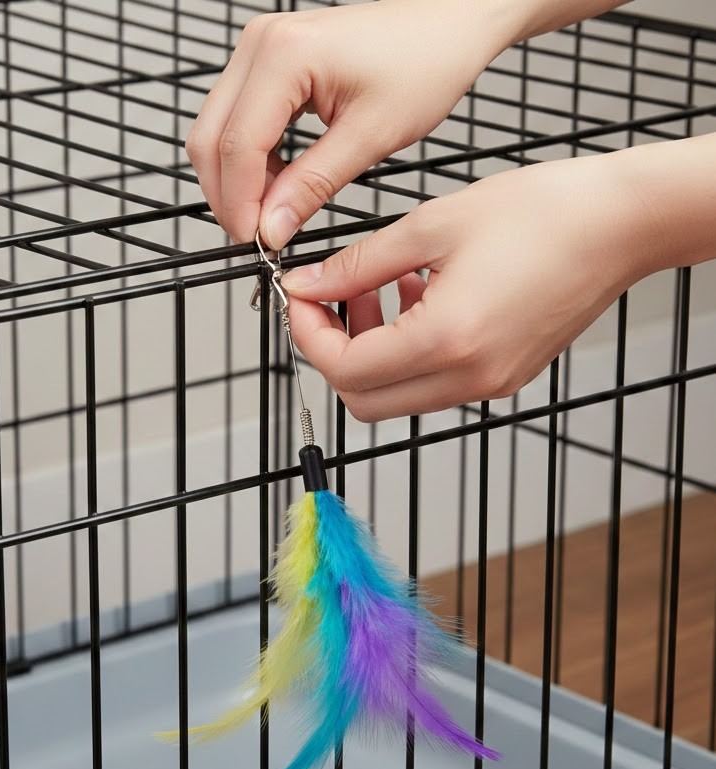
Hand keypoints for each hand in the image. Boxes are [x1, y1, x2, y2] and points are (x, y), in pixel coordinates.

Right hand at [186, 1, 514, 247]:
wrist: (450, 22)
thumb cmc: (426, 61)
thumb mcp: (370, 136)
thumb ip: (312, 186)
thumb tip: (272, 227)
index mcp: (285, 55)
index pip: (237, 147)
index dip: (240, 205)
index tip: (257, 244)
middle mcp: (262, 45)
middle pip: (210, 140)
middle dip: (228, 197)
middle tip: (259, 238)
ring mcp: (260, 50)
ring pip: (216, 132)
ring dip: (236, 182)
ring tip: (273, 215)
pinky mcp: (269, 62)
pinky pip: (237, 121)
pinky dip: (249, 162)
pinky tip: (279, 186)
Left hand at [281, 154, 650, 420]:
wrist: (621, 224)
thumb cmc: (542, 213)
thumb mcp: (431, 227)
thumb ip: (356, 265)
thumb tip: (306, 287)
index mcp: (446, 341)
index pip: (345, 370)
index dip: (308, 336)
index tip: (302, 299)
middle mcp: (468, 378)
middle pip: (363, 401)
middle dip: (333, 351)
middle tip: (332, 298)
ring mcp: (488, 386)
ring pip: (395, 397)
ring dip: (369, 351)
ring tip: (378, 286)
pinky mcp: (502, 379)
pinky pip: (431, 384)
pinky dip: (405, 353)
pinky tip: (415, 297)